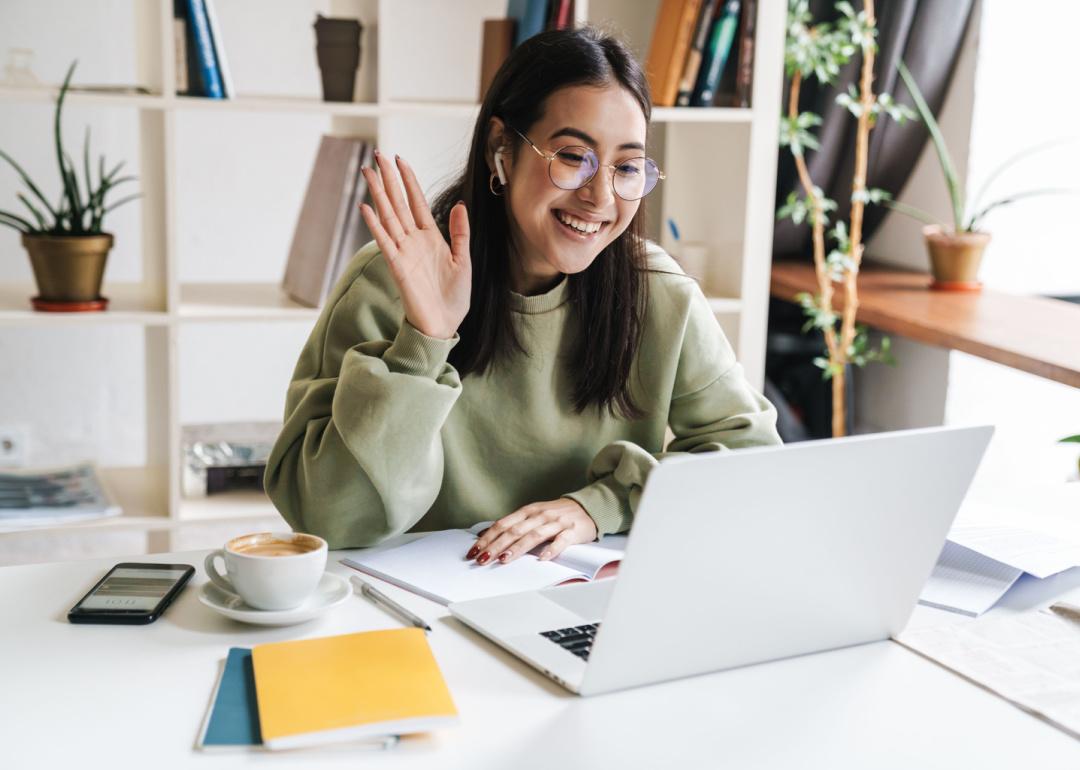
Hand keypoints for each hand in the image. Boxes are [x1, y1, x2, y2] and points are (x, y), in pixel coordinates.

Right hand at [359, 151, 471, 339]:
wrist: (444, 324)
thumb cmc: (453, 297)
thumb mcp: (463, 260)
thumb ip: (460, 232)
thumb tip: (460, 205)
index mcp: (431, 237)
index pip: (417, 202)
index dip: (409, 180)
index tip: (400, 159)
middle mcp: (414, 241)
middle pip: (398, 203)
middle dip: (388, 179)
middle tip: (378, 155)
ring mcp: (403, 252)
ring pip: (388, 216)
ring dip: (377, 194)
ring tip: (368, 172)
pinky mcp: (397, 267)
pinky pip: (384, 242)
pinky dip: (375, 225)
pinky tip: (366, 207)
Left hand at [466, 499, 597, 564]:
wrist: (587, 507)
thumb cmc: (556, 514)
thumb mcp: (533, 514)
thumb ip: (513, 524)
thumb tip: (486, 533)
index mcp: (528, 511)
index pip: (503, 524)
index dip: (487, 538)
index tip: (474, 551)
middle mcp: (540, 515)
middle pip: (514, 531)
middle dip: (496, 546)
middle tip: (482, 559)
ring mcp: (556, 523)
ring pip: (534, 535)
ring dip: (517, 548)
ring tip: (504, 559)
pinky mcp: (572, 531)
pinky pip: (561, 541)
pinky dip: (552, 549)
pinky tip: (542, 558)